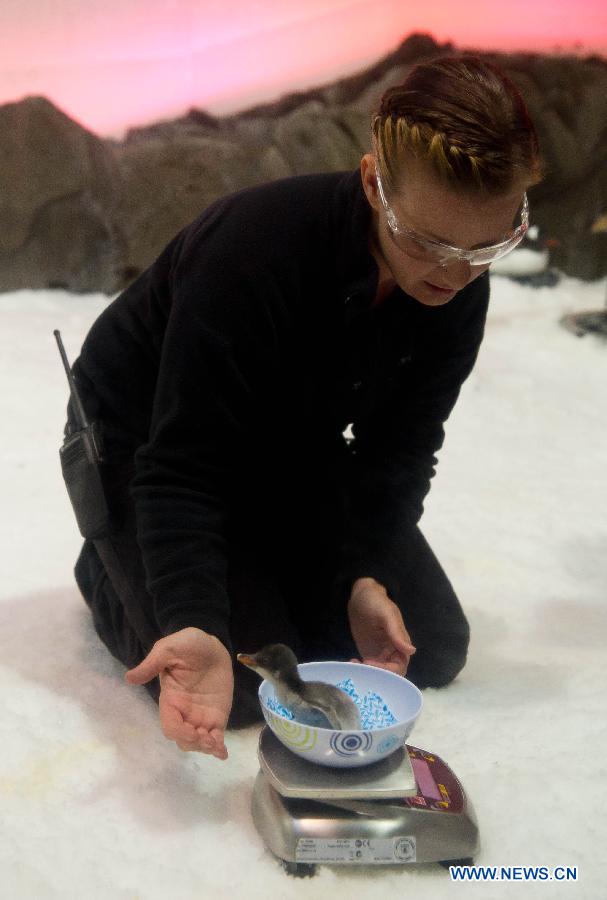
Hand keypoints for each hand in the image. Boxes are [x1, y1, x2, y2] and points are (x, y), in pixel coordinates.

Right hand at [125, 627, 233, 759]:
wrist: (211, 644)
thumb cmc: (189, 644)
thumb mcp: (168, 648)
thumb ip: (152, 664)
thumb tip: (129, 678)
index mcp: (171, 699)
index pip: (170, 725)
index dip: (179, 733)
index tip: (194, 732)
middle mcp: (184, 712)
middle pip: (183, 740)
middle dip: (194, 744)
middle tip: (208, 739)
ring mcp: (201, 715)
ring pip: (198, 742)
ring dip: (206, 747)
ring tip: (217, 744)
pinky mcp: (216, 715)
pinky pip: (216, 736)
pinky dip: (218, 747)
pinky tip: (222, 752)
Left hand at [348, 578, 415, 675]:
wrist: (360, 597)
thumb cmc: (376, 602)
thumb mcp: (387, 615)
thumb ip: (397, 633)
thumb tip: (411, 650)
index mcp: (401, 645)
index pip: (399, 667)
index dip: (387, 670)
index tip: (370, 663)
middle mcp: (392, 653)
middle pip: (389, 674)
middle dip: (376, 674)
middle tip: (360, 665)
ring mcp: (380, 655)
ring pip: (378, 673)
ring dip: (367, 673)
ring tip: (353, 663)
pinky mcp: (369, 654)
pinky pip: (368, 668)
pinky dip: (361, 668)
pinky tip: (352, 661)